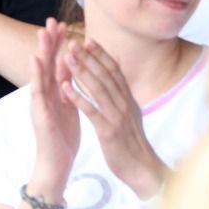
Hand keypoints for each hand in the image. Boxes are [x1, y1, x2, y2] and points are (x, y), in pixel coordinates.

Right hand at [28, 20, 81, 186]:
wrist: (56, 165)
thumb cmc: (62, 137)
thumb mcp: (69, 107)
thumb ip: (68, 88)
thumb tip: (71, 68)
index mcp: (55, 93)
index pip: (57, 63)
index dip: (60, 45)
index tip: (64, 25)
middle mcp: (45, 95)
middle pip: (47, 63)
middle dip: (49, 42)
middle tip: (51, 20)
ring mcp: (40, 103)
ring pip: (40, 73)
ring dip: (41, 52)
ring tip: (42, 33)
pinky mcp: (40, 114)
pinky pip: (38, 92)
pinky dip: (36, 76)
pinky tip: (35, 61)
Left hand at [59, 39, 165, 198]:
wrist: (142, 169)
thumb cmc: (132, 141)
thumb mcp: (131, 113)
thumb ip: (123, 92)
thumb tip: (120, 73)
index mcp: (128, 99)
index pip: (114, 71)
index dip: (101, 55)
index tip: (88, 40)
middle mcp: (124, 103)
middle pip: (105, 75)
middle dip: (88, 57)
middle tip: (72, 42)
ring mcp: (117, 116)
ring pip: (98, 89)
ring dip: (81, 71)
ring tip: (66, 57)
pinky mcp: (108, 131)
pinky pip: (91, 111)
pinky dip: (78, 97)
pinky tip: (65, 88)